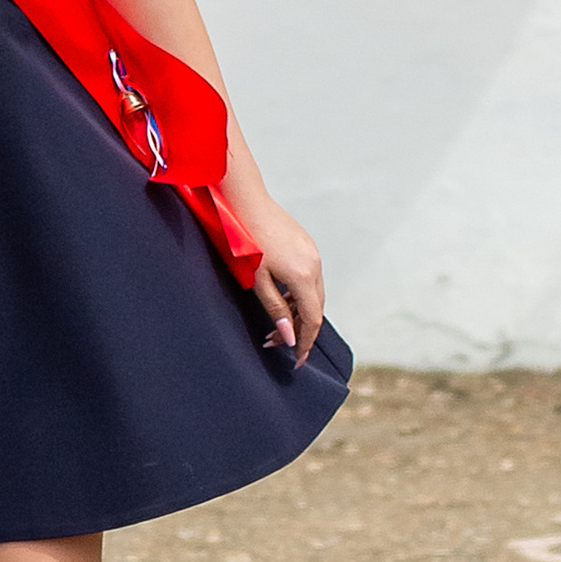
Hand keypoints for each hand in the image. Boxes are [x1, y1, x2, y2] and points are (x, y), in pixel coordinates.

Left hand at [248, 199, 324, 364]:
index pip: (313, 319)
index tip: (297, 360)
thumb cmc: (245, 239)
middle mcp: (315, 265)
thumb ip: (275, 309)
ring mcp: (312, 253)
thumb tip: (290, 336)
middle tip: (276, 343)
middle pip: (316, 308)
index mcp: (303, 276)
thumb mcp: (256, 280)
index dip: (305, 342)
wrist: (245, 201)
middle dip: (300, 330)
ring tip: (275, 324)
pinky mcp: (306, 245)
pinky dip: (299, 294)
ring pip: (313, 293)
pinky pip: (310, 278)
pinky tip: (281, 299)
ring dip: (299, 312)